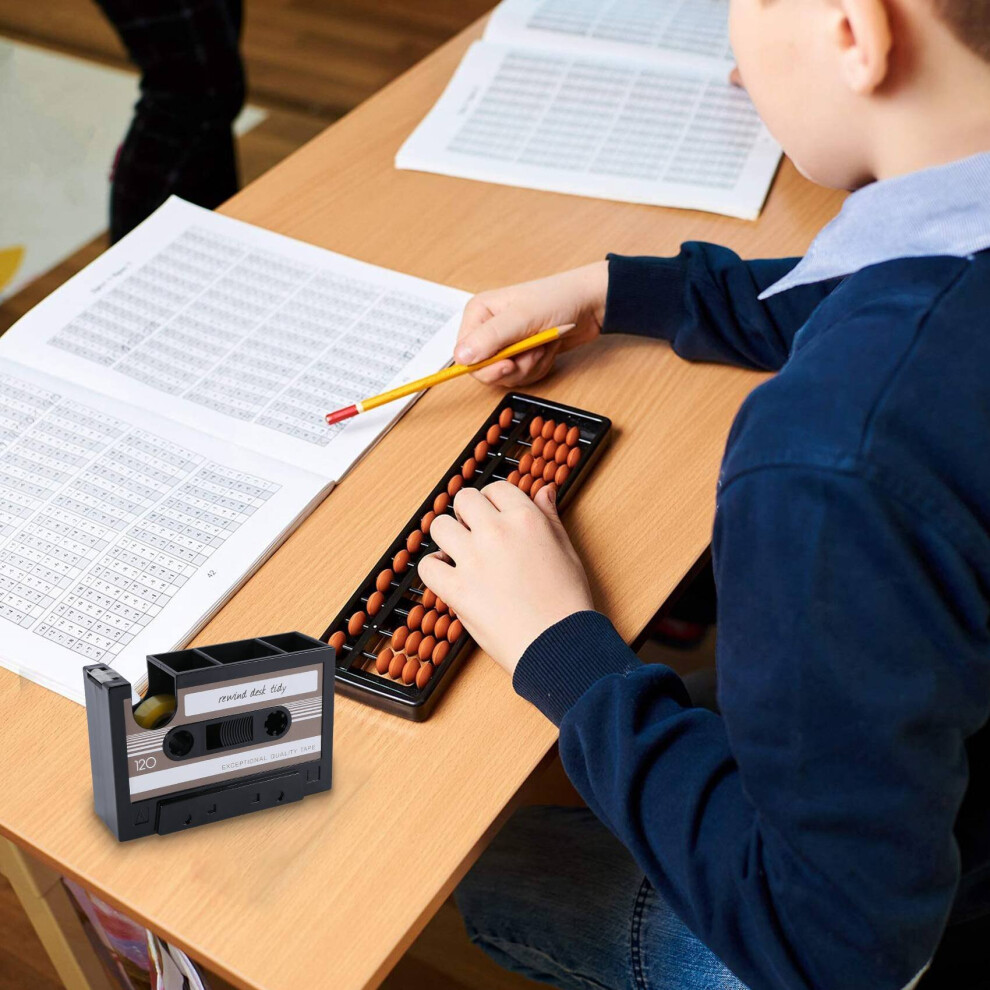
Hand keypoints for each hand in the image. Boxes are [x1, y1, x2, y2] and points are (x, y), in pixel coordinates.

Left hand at [418, 480, 593, 675]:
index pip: (496, 488)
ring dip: (447, 537)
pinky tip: (447, 575)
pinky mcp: (457, 589)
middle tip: (474, 532)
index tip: (493, 515)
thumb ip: (549, 517)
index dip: (492, 501)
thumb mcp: (566, 549)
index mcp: (526, 519)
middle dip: (467, 513)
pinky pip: (427, 567)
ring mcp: (473, 560)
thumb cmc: (567, 601)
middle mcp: (497, 532)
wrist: (560, 643)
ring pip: (440, 526)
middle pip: (464, 499)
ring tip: (459, 554)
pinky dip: (433, 569)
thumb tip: (544, 490)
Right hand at [454, 261, 608, 386]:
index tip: (508, 364)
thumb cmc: (558, 299)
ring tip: (544, 344)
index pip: (465, 355)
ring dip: (530, 366)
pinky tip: (548, 349)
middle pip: (486, 370)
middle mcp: (488, 329)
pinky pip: (521, 375)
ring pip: (506, 376)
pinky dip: (538, 367)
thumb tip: (462, 357)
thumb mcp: (522, 318)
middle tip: (533, 352)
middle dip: (514, 367)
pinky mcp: (521, 354)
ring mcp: (505, 343)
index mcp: (479, 313)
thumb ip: (490, 338)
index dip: (486, 366)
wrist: (590, 303)